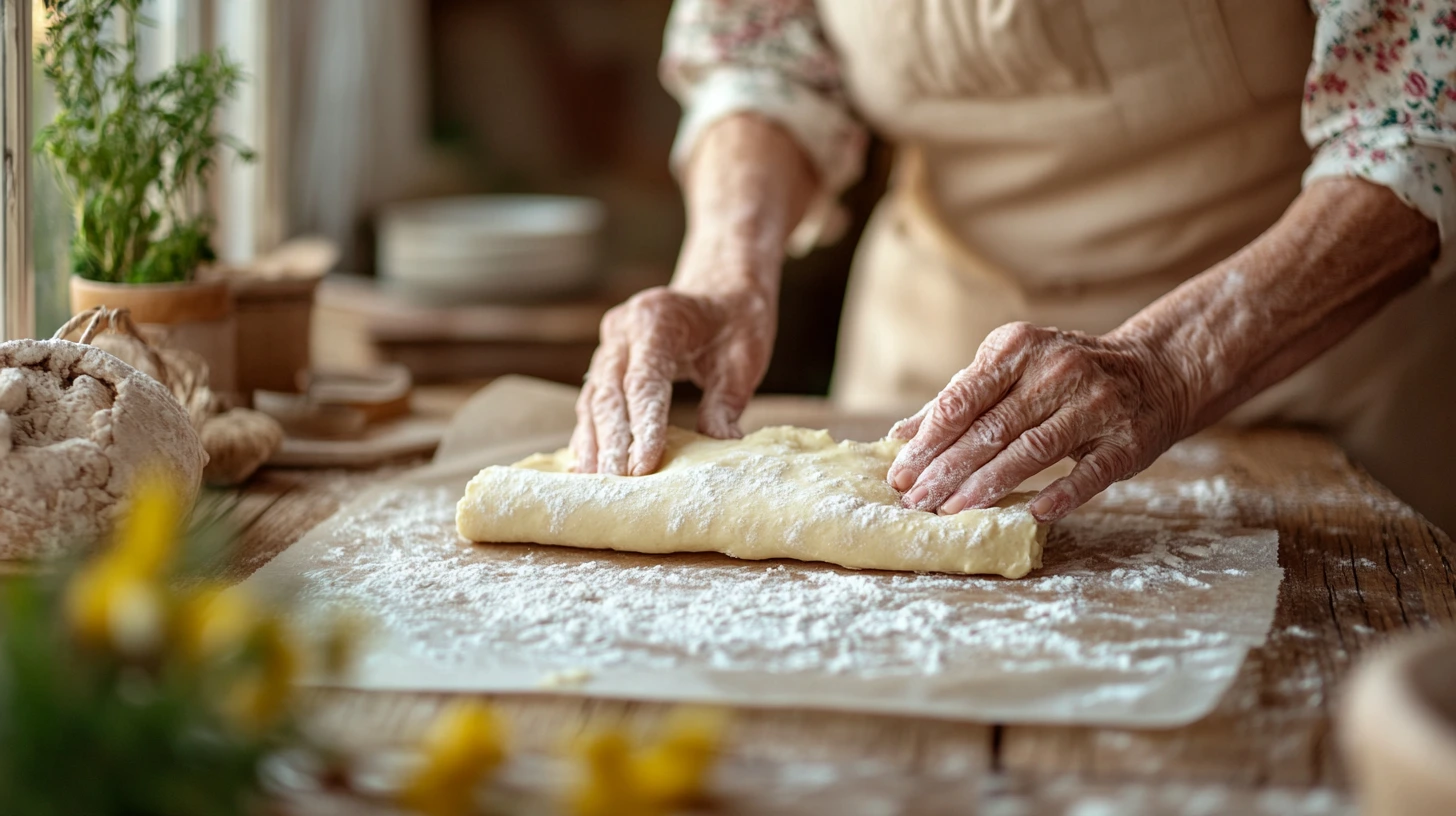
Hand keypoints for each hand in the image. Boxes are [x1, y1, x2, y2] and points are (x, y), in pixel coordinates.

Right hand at [571, 286, 774, 475]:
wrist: (719, 292)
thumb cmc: (735, 325)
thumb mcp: (742, 360)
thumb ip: (726, 401)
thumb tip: (721, 445)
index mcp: (658, 319)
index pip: (645, 380)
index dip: (642, 425)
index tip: (642, 466)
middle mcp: (624, 328)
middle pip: (610, 392)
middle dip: (611, 442)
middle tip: (614, 483)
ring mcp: (610, 343)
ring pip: (593, 398)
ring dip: (593, 441)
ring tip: (594, 481)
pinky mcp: (605, 359)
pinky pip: (592, 398)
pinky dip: (589, 431)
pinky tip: (586, 464)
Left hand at [886, 322, 1190, 522]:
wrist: (1155, 371)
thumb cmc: (1064, 375)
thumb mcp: (1011, 371)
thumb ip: (958, 399)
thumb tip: (901, 436)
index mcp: (1019, 348)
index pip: (963, 398)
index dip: (928, 440)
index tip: (900, 474)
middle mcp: (1057, 371)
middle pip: (991, 429)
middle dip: (947, 469)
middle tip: (915, 502)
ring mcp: (1096, 405)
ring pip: (1032, 450)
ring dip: (988, 484)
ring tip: (952, 511)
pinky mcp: (1127, 440)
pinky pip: (1090, 472)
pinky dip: (1062, 494)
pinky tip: (1032, 513)